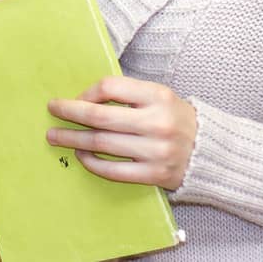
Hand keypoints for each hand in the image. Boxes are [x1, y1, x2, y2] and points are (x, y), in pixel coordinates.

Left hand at [47, 76, 197, 189]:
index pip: (111, 87)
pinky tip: (81, 155)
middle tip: (52, 111)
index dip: (87, 92)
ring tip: (56, 136)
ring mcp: (156, 151)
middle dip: (70, 113)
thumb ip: (128, 94)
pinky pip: (114, 170)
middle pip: (101, 117)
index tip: (75, 97)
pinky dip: (92, 162)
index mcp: (158, 96)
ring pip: (102, 144)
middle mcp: (157, 122)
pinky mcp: (155, 175)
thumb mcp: (159, 96)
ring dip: (74, 139)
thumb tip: (84, 97)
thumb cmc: (176, 119)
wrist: (211, 152)